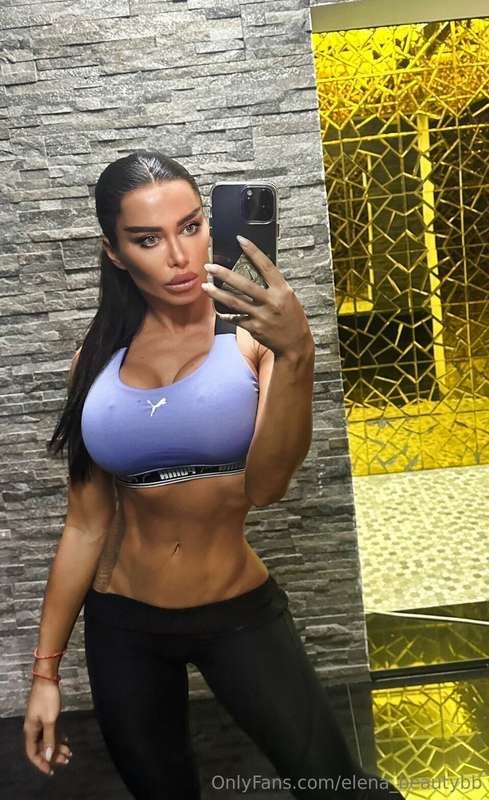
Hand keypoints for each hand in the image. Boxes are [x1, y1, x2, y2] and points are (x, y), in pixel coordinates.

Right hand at [23, 679, 71, 775]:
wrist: (47, 679)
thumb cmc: (47, 698)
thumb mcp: (50, 720)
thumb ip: (49, 739)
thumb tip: (46, 757)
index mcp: (30, 731)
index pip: (32, 753)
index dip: (40, 763)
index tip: (51, 770)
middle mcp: (33, 728)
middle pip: (40, 748)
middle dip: (52, 756)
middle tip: (65, 761)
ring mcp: (39, 722)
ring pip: (47, 740)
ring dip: (57, 747)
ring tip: (69, 753)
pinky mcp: (45, 716)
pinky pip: (50, 732)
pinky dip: (57, 737)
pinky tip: (66, 740)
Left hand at [202, 237, 313, 358]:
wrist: (295, 344)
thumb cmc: (292, 317)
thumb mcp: (288, 297)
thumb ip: (273, 285)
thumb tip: (256, 268)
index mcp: (282, 290)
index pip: (266, 266)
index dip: (253, 251)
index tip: (241, 240)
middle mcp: (271, 301)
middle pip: (244, 284)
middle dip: (224, 274)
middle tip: (210, 266)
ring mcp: (262, 316)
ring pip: (234, 302)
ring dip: (217, 294)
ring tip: (205, 285)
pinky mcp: (254, 328)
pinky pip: (235, 318)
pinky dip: (225, 313)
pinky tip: (216, 309)